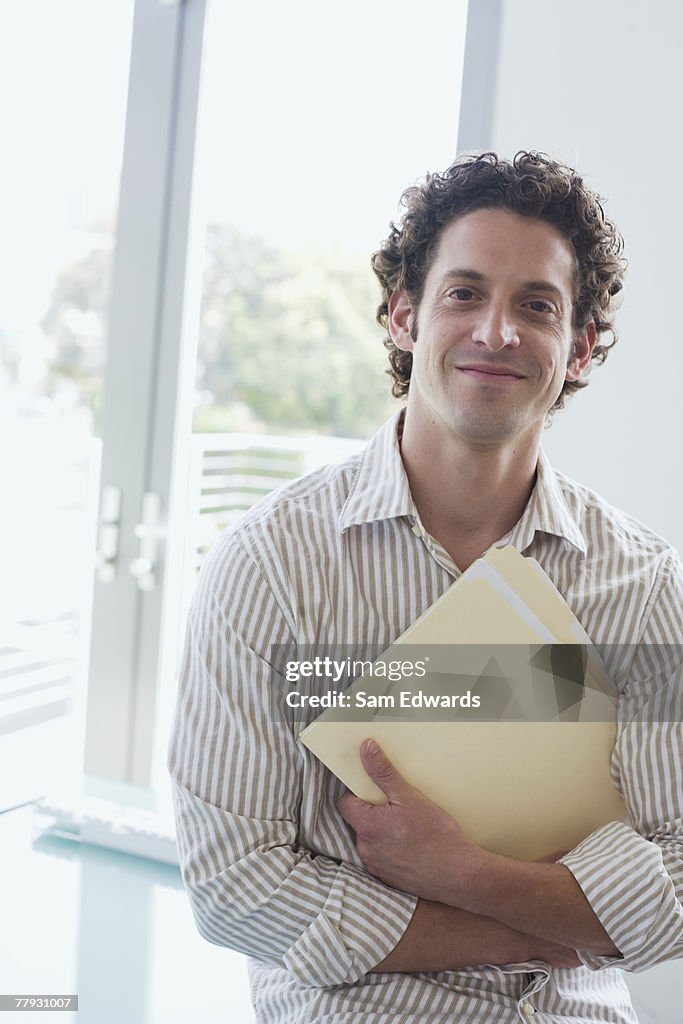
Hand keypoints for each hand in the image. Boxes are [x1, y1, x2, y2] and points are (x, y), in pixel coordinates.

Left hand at [337, 739, 479, 904]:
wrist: (458, 874)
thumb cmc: (437, 836)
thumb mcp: (410, 796)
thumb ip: (383, 772)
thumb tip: (366, 749)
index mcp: (367, 826)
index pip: (345, 803)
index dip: (357, 793)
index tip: (374, 790)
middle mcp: (365, 848)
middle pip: (358, 821)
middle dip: (372, 812)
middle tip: (396, 807)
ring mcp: (375, 865)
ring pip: (370, 840)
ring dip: (381, 832)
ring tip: (407, 827)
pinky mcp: (386, 878)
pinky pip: (380, 857)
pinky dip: (390, 849)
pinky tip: (410, 845)